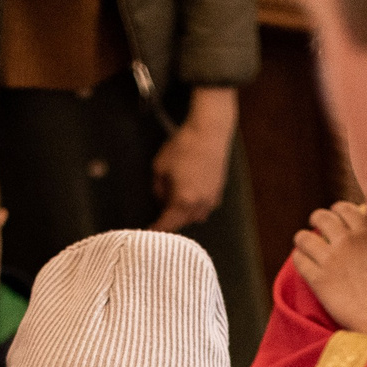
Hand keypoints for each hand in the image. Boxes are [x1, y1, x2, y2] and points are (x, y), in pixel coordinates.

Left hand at [150, 86, 236, 231]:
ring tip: (173, 206)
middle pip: (182, 223)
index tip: (147, 234)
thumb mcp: (159, 167)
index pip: (167, 225)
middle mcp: (200, 205)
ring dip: (183, 215)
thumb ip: (158, 189)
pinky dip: (195, 206)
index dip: (155, 230)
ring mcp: (212, 200)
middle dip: (170, 222)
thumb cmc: (183, 147)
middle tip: (158, 219)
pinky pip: (204, 207)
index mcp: (183, 201)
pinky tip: (188, 195)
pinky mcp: (219, 192)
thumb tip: (161, 200)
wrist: (210, 132)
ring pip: (195, 217)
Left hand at [292, 201, 366, 338]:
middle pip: (321, 217)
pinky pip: (299, 260)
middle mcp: (348, 242)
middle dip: (317, 220)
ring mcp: (331, 260)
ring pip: (304, 237)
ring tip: (306, 245)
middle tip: (317, 228)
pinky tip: (305, 263)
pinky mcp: (319, 280)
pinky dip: (299, 259)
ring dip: (303, 239)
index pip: (344, 209)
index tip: (336, 219)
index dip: (337, 212)